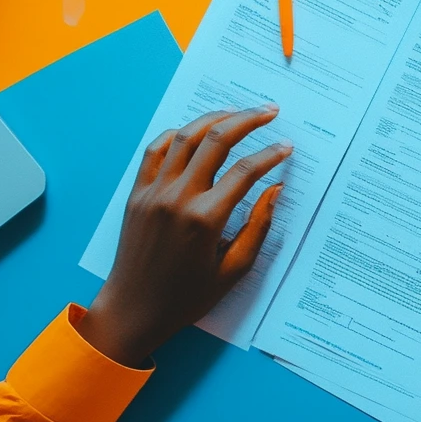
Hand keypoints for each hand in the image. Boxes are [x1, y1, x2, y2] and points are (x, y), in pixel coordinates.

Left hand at [79, 106, 292, 366]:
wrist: (133, 309)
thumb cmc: (186, 297)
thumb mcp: (233, 271)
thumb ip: (258, 227)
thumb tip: (275, 190)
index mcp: (204, 219)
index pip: (245, 172)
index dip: (271, 155)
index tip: (287, 148)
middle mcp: (177, 198)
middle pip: (216, 141)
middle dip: (247, 121)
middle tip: (269, 112)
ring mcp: (153, 192)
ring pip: (185, 137)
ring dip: (214, 119)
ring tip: (236, 112)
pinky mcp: (137, 193)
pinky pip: (155, 150)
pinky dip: (177, 134)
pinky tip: (195, 131)